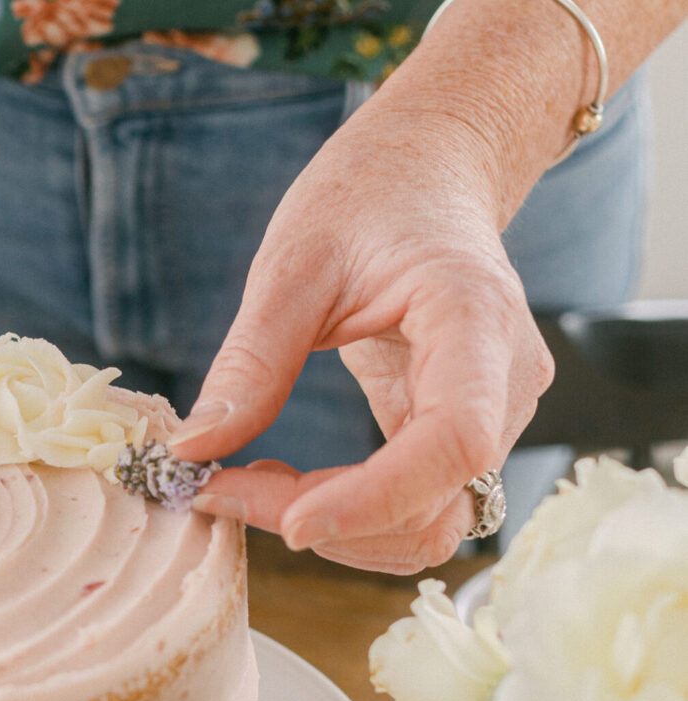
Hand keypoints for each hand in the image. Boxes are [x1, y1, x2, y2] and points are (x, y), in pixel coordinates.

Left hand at [170, 104, 553, 573]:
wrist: (430, 169)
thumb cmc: (370, 195)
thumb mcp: (292, 264)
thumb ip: (251, 362)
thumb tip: (194, 449)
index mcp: (474, 320)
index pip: (454, 442)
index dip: (376, 499)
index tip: (288, 522)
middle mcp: (506, 380)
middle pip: (438, 505)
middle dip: (332, 522)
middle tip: (222, 489)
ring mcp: (496, 412)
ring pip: (430, 522)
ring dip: (338, 531)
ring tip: (246, 484)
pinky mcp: (463, 431)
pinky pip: (416, 503)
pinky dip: (348, 512)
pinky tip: (284, 480)